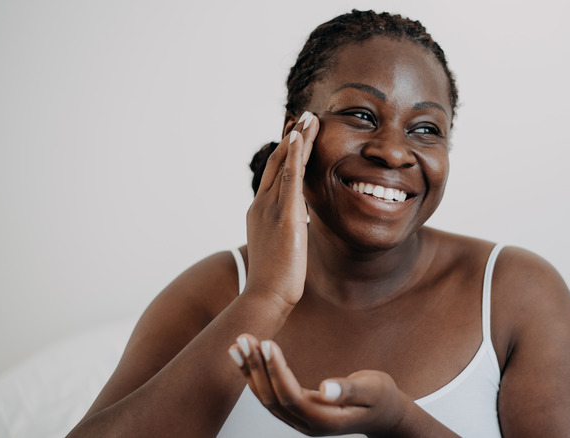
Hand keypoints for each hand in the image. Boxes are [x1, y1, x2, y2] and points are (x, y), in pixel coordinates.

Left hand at [228, 334, 408, 436]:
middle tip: (244, 338)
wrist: (385, 415)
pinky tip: (245, 357)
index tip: (267, 343)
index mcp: (325, 420)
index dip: (276, 371)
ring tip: (238, 344)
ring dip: (251, 370)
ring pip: (266, 398)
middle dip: (256, 367)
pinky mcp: (297, 411)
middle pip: (272, 398)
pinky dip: (255, 375)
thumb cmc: (382, 399)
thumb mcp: (373, 390)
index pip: (291, 396)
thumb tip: (326, 389)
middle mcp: (307, 424)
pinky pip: (270, 395)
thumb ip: (350, 390)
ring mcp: (300, 420)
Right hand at [245, 112, 318, 306]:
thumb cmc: (274, 281)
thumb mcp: (279, 249)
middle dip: (292, 139)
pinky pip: (290, 179)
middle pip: (278, 164)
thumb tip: (297, 228)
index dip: (286, 155)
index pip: (274, 176)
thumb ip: (286, 232)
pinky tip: (300, 139)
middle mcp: (261, 205)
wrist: (265, 296)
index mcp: (259, 213)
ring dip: (297, 140)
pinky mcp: (284, 216)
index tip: (296, 137)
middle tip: (304, 118)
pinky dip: (295, 157)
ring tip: (310, 119)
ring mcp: (271, 209)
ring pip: (284, 165)